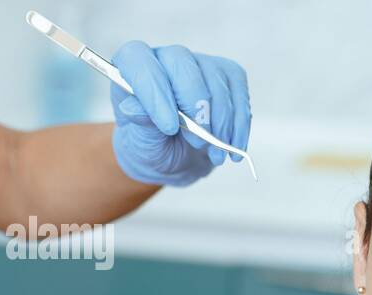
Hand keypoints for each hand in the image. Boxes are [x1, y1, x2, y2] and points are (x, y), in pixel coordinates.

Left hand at [110, 41, 250, 185]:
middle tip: (198, 143)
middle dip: (195, 106)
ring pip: (216, 81)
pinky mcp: (228, 76)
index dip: (154, 91)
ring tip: (215, 154)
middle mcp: (166, 58)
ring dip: (220, 124)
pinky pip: (239, 95)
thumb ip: (140, 123)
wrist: (177, 159)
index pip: (139, 61)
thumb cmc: (152, 146)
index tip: (169, 127)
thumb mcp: (141, 142)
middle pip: (182, 63)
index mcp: (133, 67)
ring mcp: (200, 64)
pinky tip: (233, 149)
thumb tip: (132, 108)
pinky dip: (239, 127)